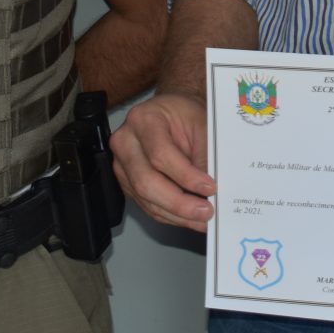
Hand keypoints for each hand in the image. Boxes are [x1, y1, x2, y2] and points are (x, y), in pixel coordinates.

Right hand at [112, 92, 214, 230]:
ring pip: (146, 198)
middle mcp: (126, 142)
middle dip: (179, 203)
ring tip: (201, 219)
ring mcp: (122, 164)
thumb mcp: (201, 124)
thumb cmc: (184, 114)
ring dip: (176, 214)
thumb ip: (205, 155)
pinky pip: (146, 205)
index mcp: (143, 119)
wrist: (171, 112)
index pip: (160, 155)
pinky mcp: (127, 182)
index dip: (186, 176)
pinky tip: (188, 218)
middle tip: (205, 211)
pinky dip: (169, 215)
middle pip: (147, 182)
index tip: (210, 187)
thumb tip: (211, 190)